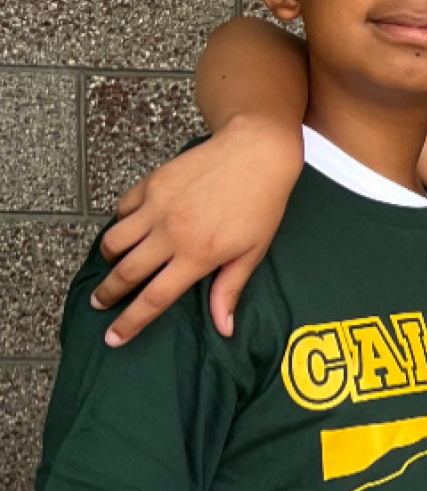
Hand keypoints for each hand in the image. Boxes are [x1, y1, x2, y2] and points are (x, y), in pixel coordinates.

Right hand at [92, 117, 304, 344]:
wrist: (255, 153)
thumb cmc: (261, 205)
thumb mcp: (252, 252)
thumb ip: (230, 289)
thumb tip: (224, 328)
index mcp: (197, 256)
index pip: (154, 298)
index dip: (131, 322)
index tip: (113, 338)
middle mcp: (170, 234)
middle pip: (126, 273)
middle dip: (108, 294)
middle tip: (100, 305)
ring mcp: (156, 207)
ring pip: (114, 241)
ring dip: (110, 258)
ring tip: (114, 266)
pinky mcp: (151, 185)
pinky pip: (123, 210)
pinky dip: (121, 223)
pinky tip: (130, 229)